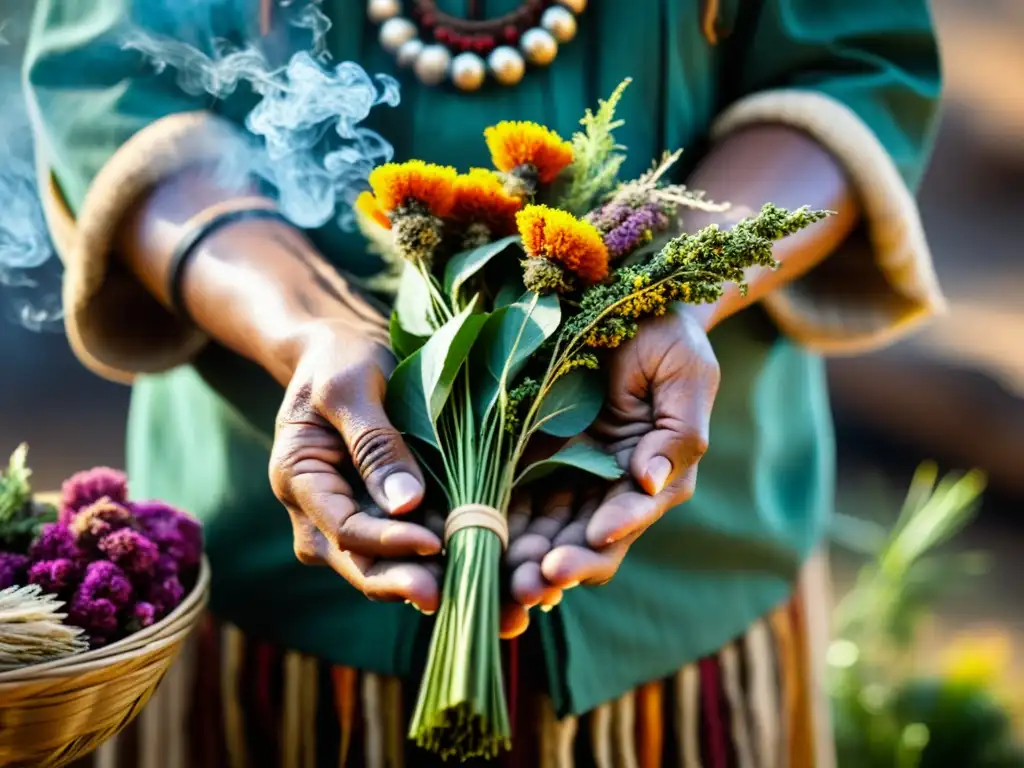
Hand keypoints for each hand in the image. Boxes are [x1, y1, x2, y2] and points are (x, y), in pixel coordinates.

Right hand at [269, 320, 442, 611]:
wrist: (339, 351)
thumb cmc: (341, 360)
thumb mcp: (353, 388)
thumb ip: (375, 445)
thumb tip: (406, 505)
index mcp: (298, 477)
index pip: (342, 527)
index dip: (386, 541)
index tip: (432, 542)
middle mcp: (314, 509)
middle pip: (354, 560)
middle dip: (398, 581)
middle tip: (443, 596)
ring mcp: (342, 516)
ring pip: (374, 563)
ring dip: (415, 578)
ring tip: (461, 587)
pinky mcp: (373, 514)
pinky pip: (395, 547)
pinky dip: (424, 559)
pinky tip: (463, 565)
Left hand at [502, 307, 719, 630]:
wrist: (632, 306)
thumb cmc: (669, 342)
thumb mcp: (686, 378)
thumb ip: (677, 435)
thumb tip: (651, 483)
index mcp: (651, 479)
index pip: (623, 525)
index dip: (597, 547)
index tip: (566, 561)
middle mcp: (608, 489)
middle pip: (579, 544)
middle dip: (551, 570)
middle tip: (523, 587)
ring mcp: (569, 475)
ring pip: (543, 533)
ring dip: (519, 560)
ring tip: (493, 579)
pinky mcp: (533, 457)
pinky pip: (512, 498)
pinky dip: (494, 524)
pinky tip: (471, 541)